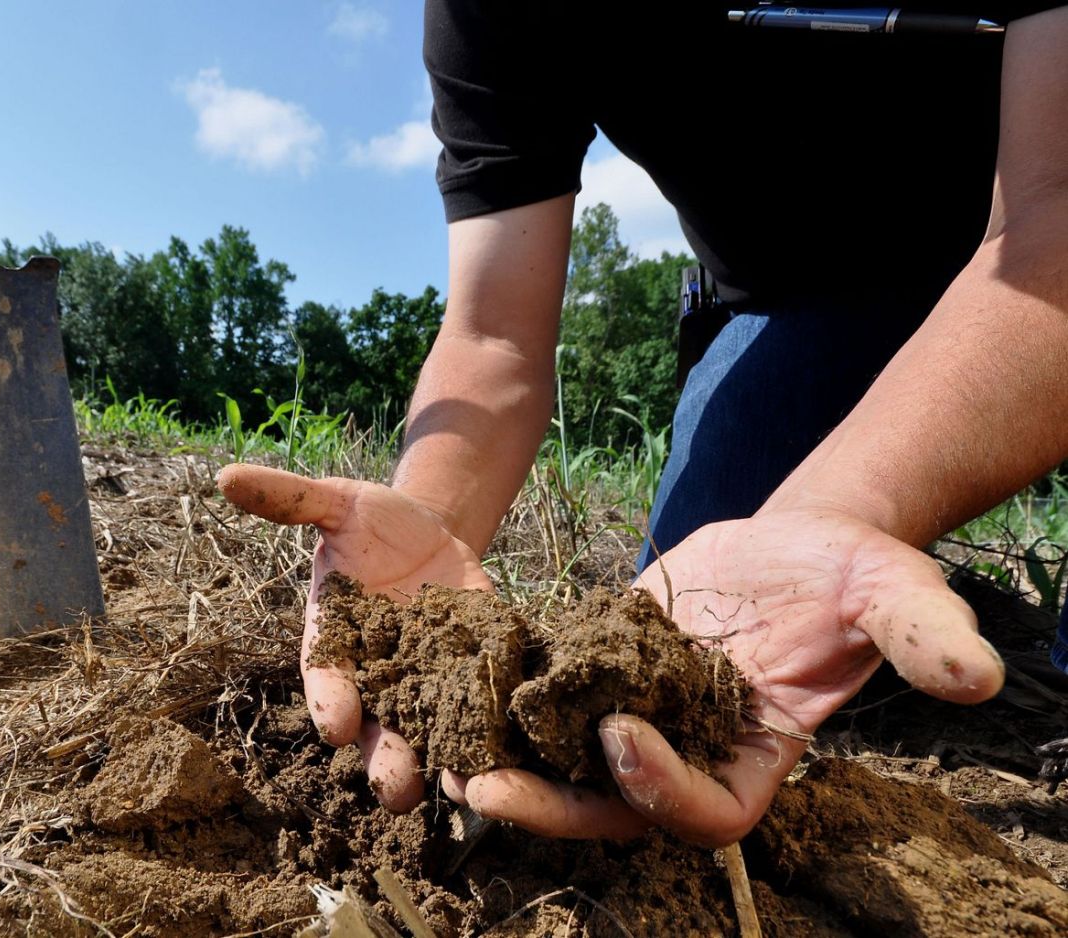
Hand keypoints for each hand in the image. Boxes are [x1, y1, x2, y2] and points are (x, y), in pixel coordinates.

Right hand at [217, 463, 491, 810]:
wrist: (431, 531)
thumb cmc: (372, 522)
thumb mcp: (338, 504)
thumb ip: (291, 500)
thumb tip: (226, 476)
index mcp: (336, 644)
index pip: (326, 681)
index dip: (330, 701)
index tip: (335, 723)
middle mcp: (377, 677)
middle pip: (376, 733)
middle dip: (385, 761)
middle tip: (394, 787)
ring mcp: (425, 684)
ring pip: (427, 740)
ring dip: (438, 768)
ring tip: (453, 790)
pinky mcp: (472, 679)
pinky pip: (478, 717)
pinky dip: (490, 738)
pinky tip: (506, 757)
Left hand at [464, 506, 1004, 845]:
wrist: (794, 539)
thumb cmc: (850, 572)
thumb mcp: (892, 593)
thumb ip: (922, 633)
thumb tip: (975, 675)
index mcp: (756, 755)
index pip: (704, 812)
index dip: (659, 790)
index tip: (619, 732)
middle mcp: (689, 750)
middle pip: (615, 809)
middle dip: (552, 806)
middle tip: (482, 792)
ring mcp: (640, 715)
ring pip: (566, 766)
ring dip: (508, 768)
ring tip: (441, 758)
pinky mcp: (598, 671)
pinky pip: (545, 702)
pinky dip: (500, 703)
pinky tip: (447, 687)